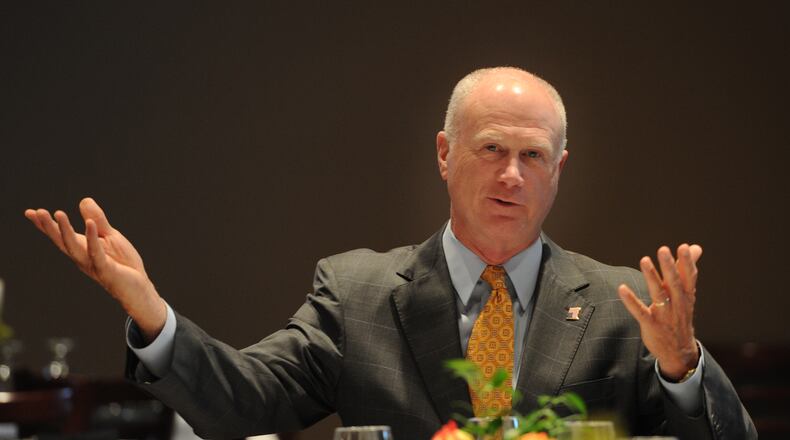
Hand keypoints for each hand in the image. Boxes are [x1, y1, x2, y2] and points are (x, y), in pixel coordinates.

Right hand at [25, 198, 165, 341]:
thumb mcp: (110, 236)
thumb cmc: (122, 263)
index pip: (61, 235)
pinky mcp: (106, 269)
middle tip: (37, 212)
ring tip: (58, 213)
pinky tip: (90, 223)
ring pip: (74, 247)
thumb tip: (84, 200)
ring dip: (65, 231)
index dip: (46, 225)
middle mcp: (82, 257)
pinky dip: (92, 238)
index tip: (30, 212)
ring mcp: (92, 264)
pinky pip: (97, 253)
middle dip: (49, 227)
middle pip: (62, 241)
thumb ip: (97, 219)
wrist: (138, 287)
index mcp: (82, 248)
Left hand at [618, 244, 701, 380]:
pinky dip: (631, 301)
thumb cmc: (680, 315)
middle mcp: (677, 303)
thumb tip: (695, 247)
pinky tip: (622, 288)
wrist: (679, 351)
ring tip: (644, 260)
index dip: (687, 262)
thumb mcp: (686, 293)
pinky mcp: (651, 324)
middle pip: (673, 282)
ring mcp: (664, 314)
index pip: (688, 276)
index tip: (684, 247)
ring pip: (658, 294)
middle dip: (669, 266)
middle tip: (663, 250)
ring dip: (651, 277)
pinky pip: (640, 311)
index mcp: (686, 295)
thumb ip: (686, 269)